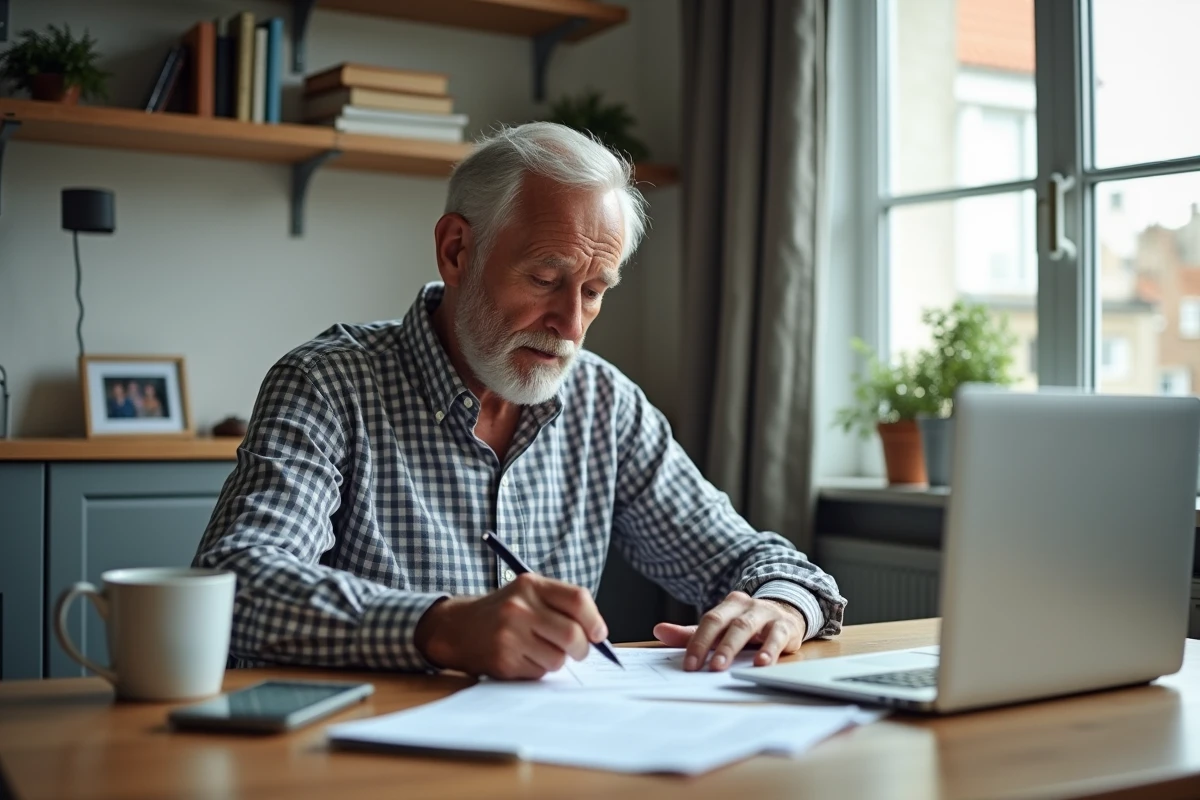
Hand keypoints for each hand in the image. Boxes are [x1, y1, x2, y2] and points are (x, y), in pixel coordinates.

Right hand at [414, 574, 607, 679]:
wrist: (458, 628)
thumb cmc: (503, 612)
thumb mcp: (528, 594)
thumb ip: (561, 606)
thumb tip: (598, 634)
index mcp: (530, 585)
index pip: (577, 600)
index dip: (594, 620)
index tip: (598, 634)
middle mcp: (519, 607)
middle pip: (572, 634)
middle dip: (582, 649)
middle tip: (578, 651)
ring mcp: (509, 635)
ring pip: (558, 659)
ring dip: (557, 661)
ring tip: (540, 651)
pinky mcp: (503, 660)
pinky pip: (539, 673)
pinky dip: (538, 670)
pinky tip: (523, 658)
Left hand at [653, 591, 806, 671]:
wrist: (786, 612)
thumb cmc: (747, 626)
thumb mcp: (721, 628)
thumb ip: (691, 633)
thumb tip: (658, 631)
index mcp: (727, 606)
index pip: (709, 621)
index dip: (697, 642)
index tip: (689, 666)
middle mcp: (745, 606)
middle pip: (725, 623)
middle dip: (712, 646)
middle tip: (704, 668)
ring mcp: (765, 614)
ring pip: (746, 627)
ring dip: (733, 647)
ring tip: (722, 666)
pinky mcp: (785, 626)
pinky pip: (776, 636)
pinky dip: (769, 650)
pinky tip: (761, 664)